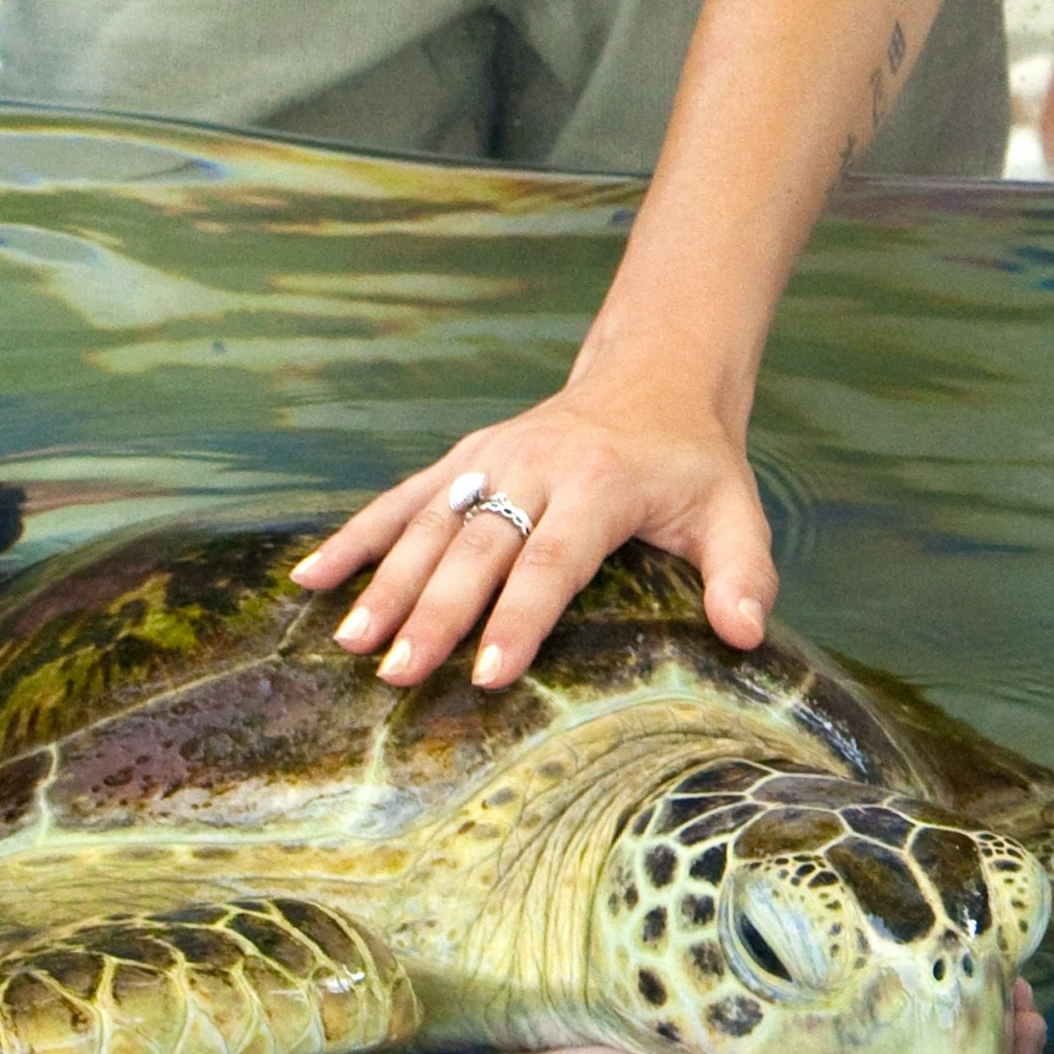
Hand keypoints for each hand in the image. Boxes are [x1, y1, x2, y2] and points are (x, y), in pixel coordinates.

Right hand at [292, 395, 772, 684]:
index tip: (488, 673)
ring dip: (385, 582)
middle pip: (478, 548)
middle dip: (435, 613)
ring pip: (429, 523)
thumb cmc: (693, 465)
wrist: (652, 379)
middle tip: (399, 675)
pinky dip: (354, 536)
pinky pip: (401, 499)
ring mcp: (490, 455)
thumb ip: (742, 574)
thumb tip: (745, 634)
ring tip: (351, 643)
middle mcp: (535, 464)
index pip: (554, 560)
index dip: (520, 617)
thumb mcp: (735, 513)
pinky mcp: (463, 455)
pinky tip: (308, 578)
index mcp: (600, 483)